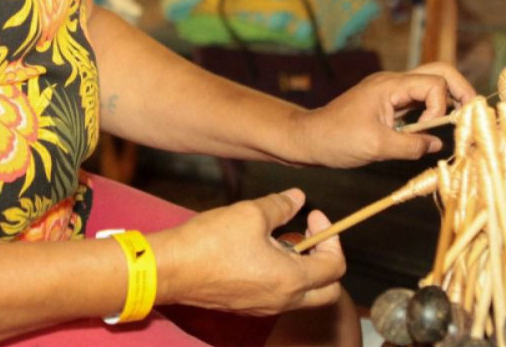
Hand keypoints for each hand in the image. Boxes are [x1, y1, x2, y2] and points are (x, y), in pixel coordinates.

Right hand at [151, 189, 345, 315]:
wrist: (170, 269)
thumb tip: (297, 198)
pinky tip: (258, 250)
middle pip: (327, 291)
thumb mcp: (251, 213)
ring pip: (302, 295)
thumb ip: (280, 206)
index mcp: (291, 280)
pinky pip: (277, 295)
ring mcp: (263, 307)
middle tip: (307, 234)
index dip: (330, 237)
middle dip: (324, 261)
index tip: (313, 216)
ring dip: (301, 267)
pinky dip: (281, 275)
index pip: (334, 267)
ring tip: (278, 238)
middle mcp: (282, 300)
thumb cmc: (210, 243)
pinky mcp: (246, 306)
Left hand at [291, 63, 476, 167]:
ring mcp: (390, 92)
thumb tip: (436, 144)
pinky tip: (432, 128)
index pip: (433, 83)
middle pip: (438, 72)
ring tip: (458, 122)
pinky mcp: (387, 104)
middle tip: (472, 112)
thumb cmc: (335, 139)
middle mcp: (392, 83)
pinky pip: (417, 101)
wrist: (308, 138)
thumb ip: (411, 146)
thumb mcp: (376, 147)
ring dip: (446, 101)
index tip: (426, 131)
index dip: (439, 108)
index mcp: (389, 85)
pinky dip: (431, 111)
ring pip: (429, 85)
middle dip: (459, 90)